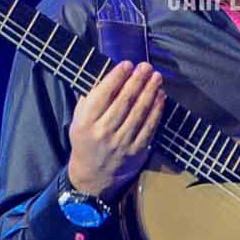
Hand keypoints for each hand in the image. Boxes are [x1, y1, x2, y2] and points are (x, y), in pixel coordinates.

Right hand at [67, 60, 165, 198]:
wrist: (93, 175)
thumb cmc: (86, 140)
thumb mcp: (79, 120)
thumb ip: (89, 99)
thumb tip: (108, 76)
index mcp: (86, 122)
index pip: (103, 94)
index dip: (117, 77)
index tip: (127, 64)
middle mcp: (103, 132)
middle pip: (124, 101)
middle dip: (137, 81)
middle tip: (146, 66)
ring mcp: (121, 143)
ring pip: (138, 113)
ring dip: (149, 92)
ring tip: (156, 77)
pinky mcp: (136, 151)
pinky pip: (149, 127)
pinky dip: (156, 110)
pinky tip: (161, 97)